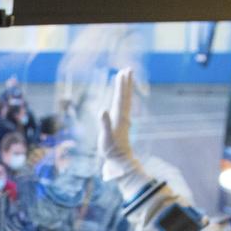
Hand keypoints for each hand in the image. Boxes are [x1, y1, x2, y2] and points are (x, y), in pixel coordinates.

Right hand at [98, 68, 148, 198]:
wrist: (121, 161)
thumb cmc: (111, 150)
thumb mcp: (106, 138)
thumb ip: (105, 124)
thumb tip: (103, 110)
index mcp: (119, 117)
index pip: (120, 98)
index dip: (121, 86)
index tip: (122, 73)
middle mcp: (123, 116)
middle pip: (126, 96)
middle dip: (126, 82)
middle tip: (128, 69)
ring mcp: (124, 119)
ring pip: (126, 100)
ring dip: (126, 88)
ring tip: (126, 78)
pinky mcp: (122, 123)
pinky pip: (124, 106)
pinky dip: (124, 98)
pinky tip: (122, 96)